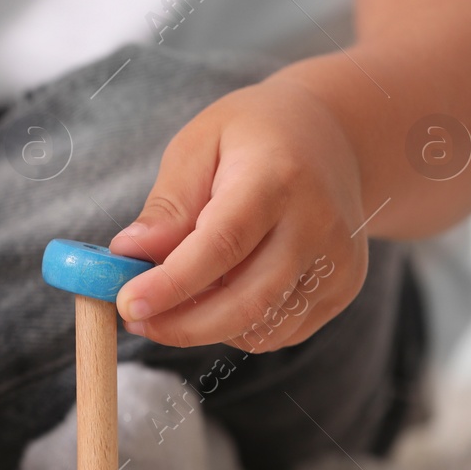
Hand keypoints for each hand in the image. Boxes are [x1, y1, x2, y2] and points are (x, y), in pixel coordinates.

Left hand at [110, 77, 368, 351]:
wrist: (334, 139)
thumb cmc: (254, 138)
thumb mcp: (199, 144)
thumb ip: (168, 204)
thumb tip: (129, 253)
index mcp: (278, 177)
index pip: (223, 244)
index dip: (173, 283)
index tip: (127, 303)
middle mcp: (318, 225)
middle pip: (247, 300)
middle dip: (181, 324)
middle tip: (134, 319)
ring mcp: (337, 262)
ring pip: (261, 327)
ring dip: (204, 327)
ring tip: (171, 298)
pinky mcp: (342, 289)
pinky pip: (278, 331)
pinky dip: (236, 326)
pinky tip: (217, 294)